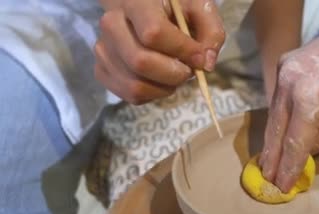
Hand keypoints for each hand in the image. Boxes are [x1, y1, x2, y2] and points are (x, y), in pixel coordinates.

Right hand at [95, 0, 224, 103]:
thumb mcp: (199, 8)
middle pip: (140, 62)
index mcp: (136, 2)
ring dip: (165, 88)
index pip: (153, 33)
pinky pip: (130, 95)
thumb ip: (211, 32)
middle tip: (188, 70)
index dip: (182, 51)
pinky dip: (153, 95)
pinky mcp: (103, 69)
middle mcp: (112, 23)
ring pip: (135, 85)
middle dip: (174, 74)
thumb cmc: (175, 8)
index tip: (200, 58)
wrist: (142, 8)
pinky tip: (160, 80)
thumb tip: (206, 65)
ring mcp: (103, 48)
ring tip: (175, 74)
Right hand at [259, 21, 318, 191]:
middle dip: (273, 158)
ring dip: (272, 141)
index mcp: (311, 97)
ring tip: (268, 166)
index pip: (295, 142)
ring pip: (273, 115)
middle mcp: (290, 83)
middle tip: (268, 182)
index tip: (283, 188)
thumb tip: (303, 154)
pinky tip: (276, 139)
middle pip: (277, 130)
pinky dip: (277, 120)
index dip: (289, 167)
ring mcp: (284, 71)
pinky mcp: (284, 65)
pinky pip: (277, 100)